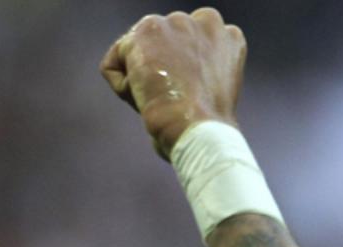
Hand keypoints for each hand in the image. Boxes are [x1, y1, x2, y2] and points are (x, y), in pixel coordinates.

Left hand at [100, 8, 246, 157]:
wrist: (200, 130)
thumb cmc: (209, 130)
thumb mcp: (214, 93)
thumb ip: (197, 73)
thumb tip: (163, 80)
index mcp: (229, 38)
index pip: (189, 48)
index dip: (182, 77)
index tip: (190, 99)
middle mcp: (206, 21)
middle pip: (162, 47)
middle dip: (160, 73)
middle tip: (176, 102)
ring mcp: (176, 24)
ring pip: (137, 54)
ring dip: (142, 82)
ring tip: (163, 102)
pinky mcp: (145, 32)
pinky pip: (113, 65)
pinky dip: (122, 89)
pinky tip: (146, 100)